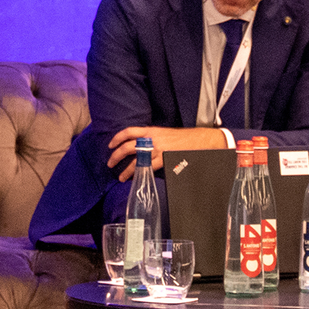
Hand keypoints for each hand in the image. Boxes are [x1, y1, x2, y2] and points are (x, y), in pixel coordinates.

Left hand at [105, 126, 228, 178]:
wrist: (198, 139)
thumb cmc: (181, 137)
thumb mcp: (163, 133)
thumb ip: (150, 137)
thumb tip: (138, 146)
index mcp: (150, 130)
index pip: (129, 131)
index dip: (117, 138)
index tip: (110, 145)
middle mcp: (151, 139)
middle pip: (128, 146)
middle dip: (116, 156)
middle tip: (110, 163)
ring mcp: (157, 149)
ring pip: (136, 160)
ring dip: (126, 170)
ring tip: (120, 177)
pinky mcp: (164, 159)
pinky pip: (148, 168)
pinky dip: (140, 173)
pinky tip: (136, 178)